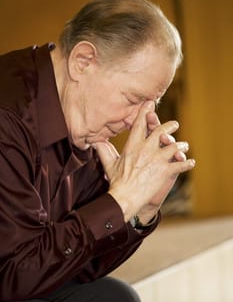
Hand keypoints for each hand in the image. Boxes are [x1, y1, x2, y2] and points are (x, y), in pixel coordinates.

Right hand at [94, 101, 194, 221]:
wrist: (125, 197)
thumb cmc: (117, 182)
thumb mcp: (109, 163)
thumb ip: (103, 150)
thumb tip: (93, 141)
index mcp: (133, 146)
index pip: (139, 124)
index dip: (145, 112)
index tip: (150, 104)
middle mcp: (146, 149)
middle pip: (161, 131)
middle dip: (169, 126)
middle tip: (174, 124)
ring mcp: (157, 160)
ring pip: (174, 146)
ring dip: (181, 146)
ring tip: (184, 147)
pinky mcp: (165, 171)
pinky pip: (180, 165)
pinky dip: (187, 164)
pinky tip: (191, 163)